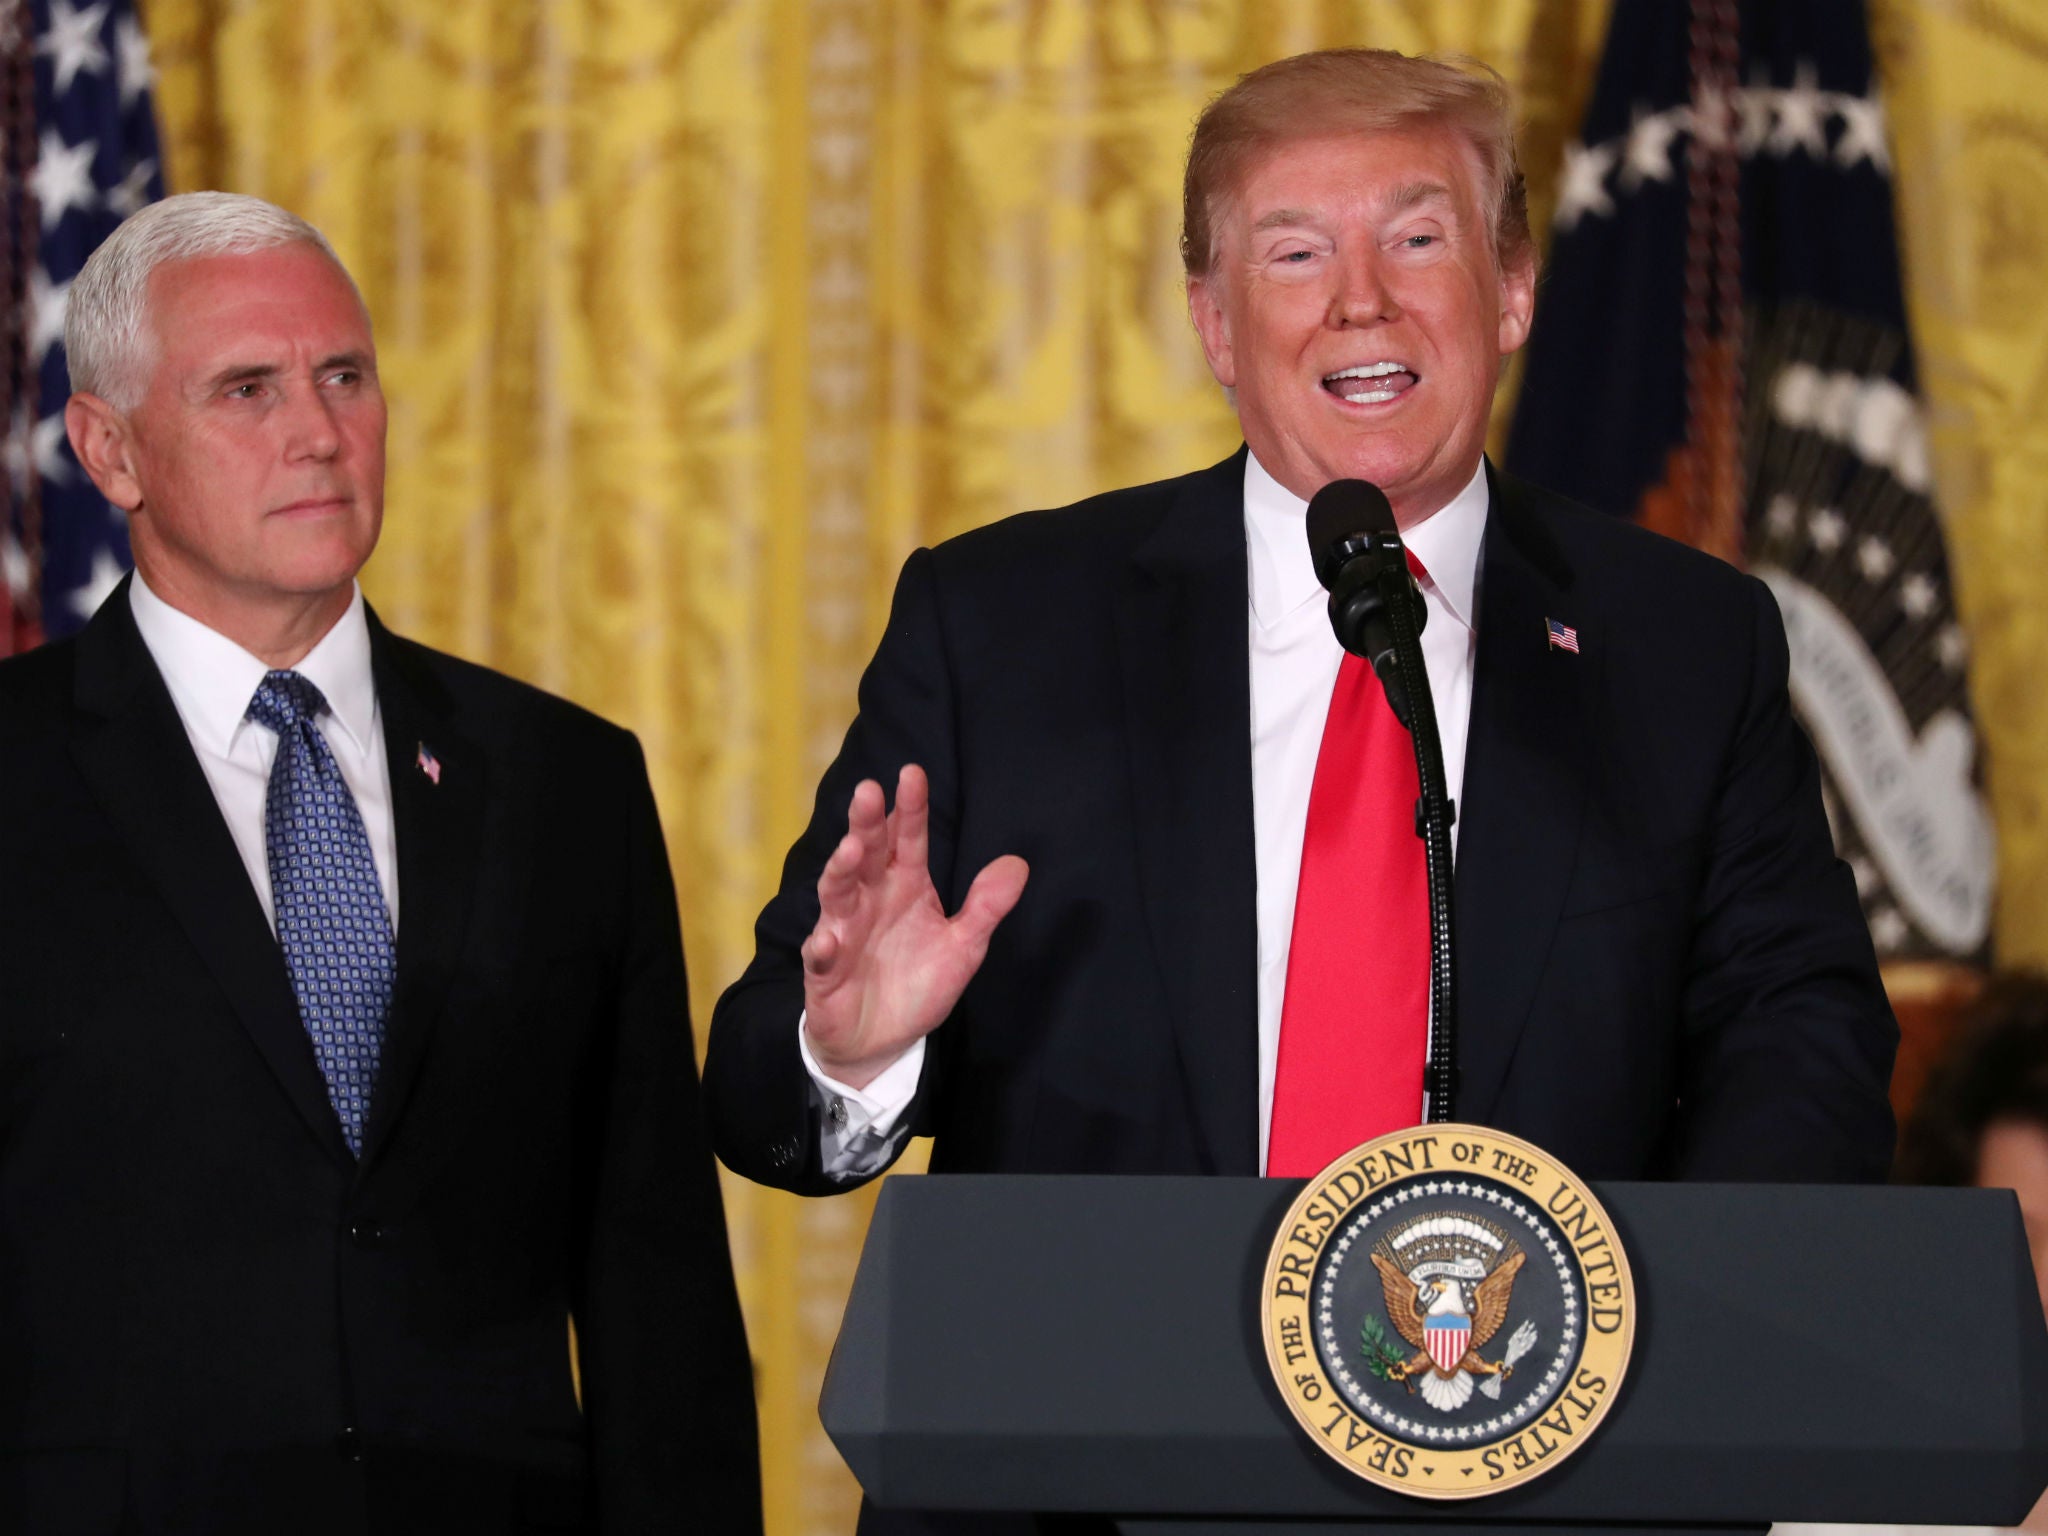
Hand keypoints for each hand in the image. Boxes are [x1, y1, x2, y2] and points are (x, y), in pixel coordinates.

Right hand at [801, 764, 1027, 1090]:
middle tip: (868, 791)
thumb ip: (986, 907)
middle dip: (865, 824)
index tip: (912, 773)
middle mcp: (870, 899)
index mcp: (904, 886)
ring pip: (837, 894)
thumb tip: (1018, 864)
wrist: (881, 1041)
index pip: (907, 840)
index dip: (909, 808)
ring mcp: (843, 932)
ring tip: (849, 851)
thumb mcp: (963, 947)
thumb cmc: (918, 982)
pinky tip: (828, 940)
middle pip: (867, 854)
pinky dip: (823, 947)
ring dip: (840, 871)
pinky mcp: (825, 972)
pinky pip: (820, 957)